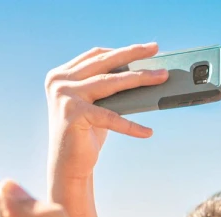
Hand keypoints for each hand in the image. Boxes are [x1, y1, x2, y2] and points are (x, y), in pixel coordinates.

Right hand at [46, 43, 168, 191]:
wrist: (68, 164)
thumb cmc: (86, 133)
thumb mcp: (97, 104)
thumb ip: (108, 87)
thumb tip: (144, 74)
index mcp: (61, 75)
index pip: (96, 55)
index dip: (122, 50)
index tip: (145, 48)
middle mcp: (59, 82)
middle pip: (104, 63)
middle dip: (133, 54)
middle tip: (155, 49)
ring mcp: (65, 97)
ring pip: (110, 83)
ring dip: (140, 78)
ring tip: (161, 77)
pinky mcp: (74, 115)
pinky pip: (111, 117)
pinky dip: (132, 126)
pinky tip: (148, 131)